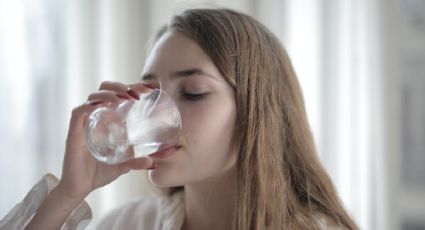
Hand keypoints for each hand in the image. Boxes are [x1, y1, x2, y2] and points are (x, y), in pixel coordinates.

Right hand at [57, 81, 154, 199]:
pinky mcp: (74, 133)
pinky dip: (90, 105)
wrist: (80, 189)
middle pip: (104, 90)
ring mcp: (84, 124)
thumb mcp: (123, 166)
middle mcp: (95, 118)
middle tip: (136, 94)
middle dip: (119, 86)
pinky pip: (79, 112)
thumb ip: (136, 162)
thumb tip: (153, 162)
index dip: (131, 87)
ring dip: (109, 93)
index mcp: (107, 120)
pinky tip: (103, 105)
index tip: (147, 88)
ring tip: (124, 97)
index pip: (117, 95)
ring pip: (93, 97)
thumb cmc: (99, 173)